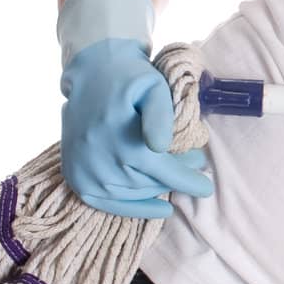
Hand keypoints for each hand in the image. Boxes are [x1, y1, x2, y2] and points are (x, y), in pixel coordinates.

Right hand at [60, 37, 213, 218]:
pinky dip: (134, 208)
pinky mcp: (76, 177)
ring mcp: (86, 173)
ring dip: (158, 188)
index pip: (166, 173)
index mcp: (123, 142)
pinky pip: (108, 204)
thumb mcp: (153, 87)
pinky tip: (161, 209)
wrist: (91, 74)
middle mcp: (101, 162)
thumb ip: (161, 116)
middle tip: (194, 164)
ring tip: (175, 175)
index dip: (189, 182)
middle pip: (152, 183)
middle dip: (176, 178)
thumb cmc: (129, 79)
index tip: (207, 188)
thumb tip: (162, 147)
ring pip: (135, 194)